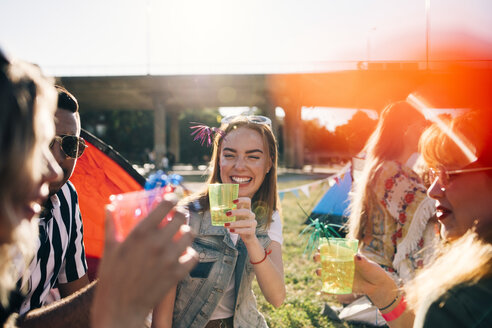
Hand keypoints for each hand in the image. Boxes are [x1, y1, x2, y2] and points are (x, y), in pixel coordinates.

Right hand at [92, 195, 197, 327]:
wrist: (119, 309)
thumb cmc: (112, 278)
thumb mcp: (109, 248)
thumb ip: (111, 224)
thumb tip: (110, 206)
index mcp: (140, 233)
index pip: (166, 205)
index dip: (172, 199)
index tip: (172, 199)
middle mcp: (157, 242)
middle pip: (182, 217)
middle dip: (181, 214)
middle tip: (177, 217)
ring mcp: (169, 258)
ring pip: (190, 234)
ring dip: (186, 233)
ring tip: (180, 236)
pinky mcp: (177, 273)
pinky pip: (193, 255)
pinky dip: (190, 253)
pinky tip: (182, 254)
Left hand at [224, 197, 256, 243]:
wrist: (247, 236)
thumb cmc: (239, 224)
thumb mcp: (235, 217)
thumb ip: (229, 212)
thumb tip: (213, 210)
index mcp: (247, 209)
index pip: (248, 201)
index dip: (242, 200)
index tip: (233, 201)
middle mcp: (251, 215)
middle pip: (246, 211)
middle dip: (236, 212)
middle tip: (227, 214)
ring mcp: (253, 223)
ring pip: (245, 222)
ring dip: (235, 223)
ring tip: (226, 225)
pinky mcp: (252, 231)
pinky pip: (246, 230)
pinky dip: (238, 230)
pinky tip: (231, 231)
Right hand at [315, 251, 398, 305]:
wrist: (377, 286)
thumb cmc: (373, 271)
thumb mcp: (369, 265)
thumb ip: (362, 261)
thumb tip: (356, 256)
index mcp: (346, 256)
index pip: (332, 250)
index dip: (325, 248)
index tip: (320, 248)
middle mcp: (340, 265)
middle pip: (326, 260)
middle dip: (318, 258)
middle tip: (316, 258)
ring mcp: (340, 275)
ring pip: (326, 273)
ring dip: (320, 272)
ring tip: (319, 272)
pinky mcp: (342, 286)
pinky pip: (332, 287)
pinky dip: (326, 290)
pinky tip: (322, 291)